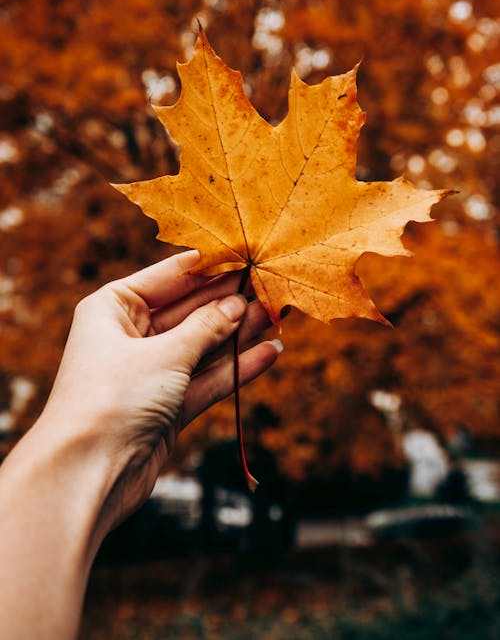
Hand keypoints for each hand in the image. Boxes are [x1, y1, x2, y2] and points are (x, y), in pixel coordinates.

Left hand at [43, 249, 281, 531]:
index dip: (209, 266)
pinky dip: (235, 368)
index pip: (169, 276)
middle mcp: (129, 336)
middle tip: (270, 286)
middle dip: (230, 301)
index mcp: (113, 308)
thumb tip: (237, 304)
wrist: (86, 475)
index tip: (246, 253)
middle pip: (189, 311)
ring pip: (202, 346)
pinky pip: (206, 379)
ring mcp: (149, 373)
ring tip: (277, 314)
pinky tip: (268, 353)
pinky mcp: (166, 406)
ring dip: (239, 333)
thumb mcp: (165, 353)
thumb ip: (206, 327)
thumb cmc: (113, 399)